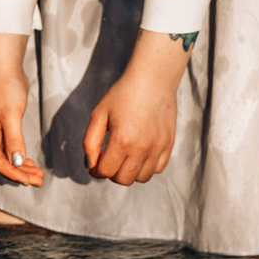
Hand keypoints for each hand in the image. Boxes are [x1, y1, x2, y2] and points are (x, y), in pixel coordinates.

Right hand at [0, 33, 40, 185]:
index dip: (12, 173)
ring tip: (38, 175)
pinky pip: (9, 150)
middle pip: (0, 162)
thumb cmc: (7, 88)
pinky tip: (30, 164)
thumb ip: (14, 140)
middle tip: (38, 181)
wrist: (6, 70)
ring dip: (21, 167)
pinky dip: (19, 158)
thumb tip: (17, 163)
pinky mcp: (1, 130)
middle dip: (19, 173)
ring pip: (6, 158)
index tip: (28, 181)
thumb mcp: (12, 115)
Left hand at [82, 29, 192, 185]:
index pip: (105, 172)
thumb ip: (90, 142)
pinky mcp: (169, 145)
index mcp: (122, 141)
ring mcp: (158, 148)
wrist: (152, 79)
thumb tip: (90, 165)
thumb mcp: (99, 115)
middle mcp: (142, 148)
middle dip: (112, 173)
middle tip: (108, 160)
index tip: (94, 164)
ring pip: (141, 178)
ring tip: (124, 157)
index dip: (96, 170)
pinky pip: (158, 169)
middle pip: (123, 179)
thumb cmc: (122, 94)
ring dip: (130, 172)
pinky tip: (140, 154)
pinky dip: (147, 167)